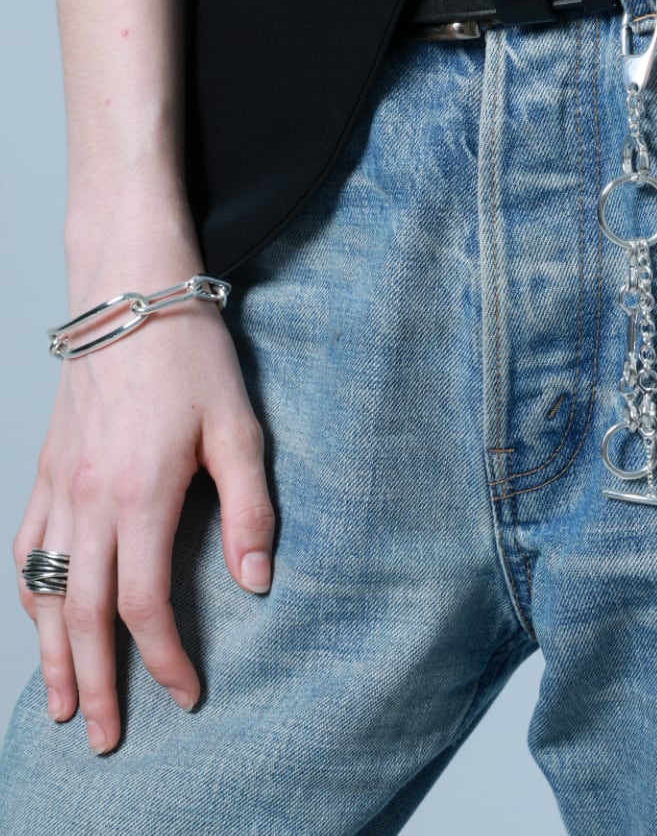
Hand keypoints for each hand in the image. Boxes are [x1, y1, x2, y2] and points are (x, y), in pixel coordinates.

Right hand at [12, 255, 274, 755]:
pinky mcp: (47, 466)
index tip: (187, 694)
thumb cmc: (191, 354)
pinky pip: (26, 546)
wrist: (130, 294)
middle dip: (98, 682)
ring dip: (51, 654)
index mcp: (142, 493)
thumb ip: (249, 508)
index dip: (165, 658)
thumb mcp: (239, 426)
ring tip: (64, 703)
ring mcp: (60, 484)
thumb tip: (256, 582)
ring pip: (43, 590)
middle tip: (108, 737)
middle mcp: (90, 498)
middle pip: (82, 615)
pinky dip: (28, 594)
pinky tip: (38, 618)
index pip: (144, 603)